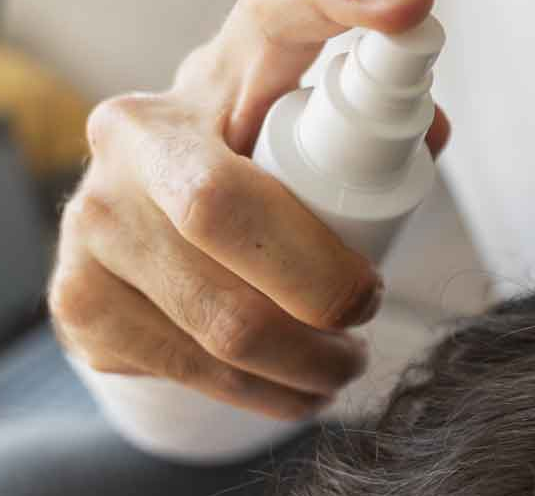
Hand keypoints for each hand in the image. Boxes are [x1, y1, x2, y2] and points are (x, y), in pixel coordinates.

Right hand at [49, 0, 451, 419]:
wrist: (149, 246)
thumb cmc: (256, 184)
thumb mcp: (308, 141)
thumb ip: (371, 130)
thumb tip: (430, 130)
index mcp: (212, 77)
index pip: (277, 18)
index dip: (341, 4)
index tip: (410, 8)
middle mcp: (135, 134)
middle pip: (229, 212)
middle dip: (325, 285)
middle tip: (367, 309)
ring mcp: (94, 219)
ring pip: (225, 319)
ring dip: (311, 362)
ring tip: (345, 363)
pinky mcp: (80, 301)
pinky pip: (194, 370)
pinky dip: (268, 395)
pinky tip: (294, 388)